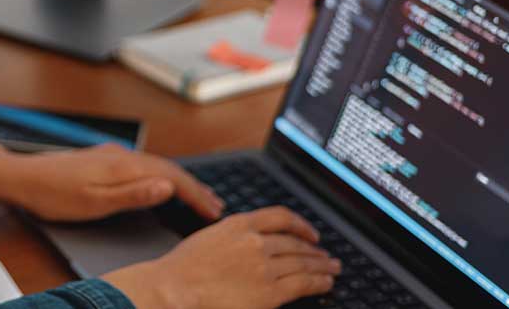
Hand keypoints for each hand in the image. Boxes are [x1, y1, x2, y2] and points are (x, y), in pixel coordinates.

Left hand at [0, 142, 224, 222]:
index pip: (171, 177)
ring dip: (178, 180)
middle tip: (215, 205)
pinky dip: (159, 175)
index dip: (195, 194)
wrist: (20, 176)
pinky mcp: (101, 158)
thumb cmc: (53, 194)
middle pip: (167, 168)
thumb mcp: (94, 203)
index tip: (213, 209)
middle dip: (193, 186)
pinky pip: (141, 164)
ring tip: (196, 195)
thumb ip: (132, 194)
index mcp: (122, 165)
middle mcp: (119, 155)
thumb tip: (167, 187)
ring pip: (155, 165)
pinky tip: (160, 182)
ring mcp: (110, 155)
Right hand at [102, 207, 339, 308]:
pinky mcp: (270, 292)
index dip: (302, 225)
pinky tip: (325, 283)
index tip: (310, 234)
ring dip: (322, 266)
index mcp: (240, 224)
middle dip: (315, 250)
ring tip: (332, 269)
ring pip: (304, 263)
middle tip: (326, 255)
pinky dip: (319, 283)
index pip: (282, 217)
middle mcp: (256, 242)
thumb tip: (257, 241)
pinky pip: (303, 284)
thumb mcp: (210, 237)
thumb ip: (235, 234)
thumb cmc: (184, 267)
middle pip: (296, 243)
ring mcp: (265, 267)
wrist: (176, 289)